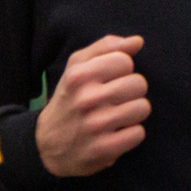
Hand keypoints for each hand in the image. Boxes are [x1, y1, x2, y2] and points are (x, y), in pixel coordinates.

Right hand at [35, 34, 147, 177]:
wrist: (48, 144)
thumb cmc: (69, 98)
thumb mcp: (77, 67)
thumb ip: (106, 48)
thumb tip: (138, 41)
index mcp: (79, 75)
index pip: (125, 61)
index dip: (122, 69)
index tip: (112, 78)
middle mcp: (86, 99)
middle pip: (138, 83)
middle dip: (132, 90)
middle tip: (118, 98)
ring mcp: (95, 126)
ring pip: (142, 107)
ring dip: (134, 111)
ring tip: (120, 114)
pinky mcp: (104, 149)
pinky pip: (138, 133)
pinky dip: (131, 133)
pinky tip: (118, 132)